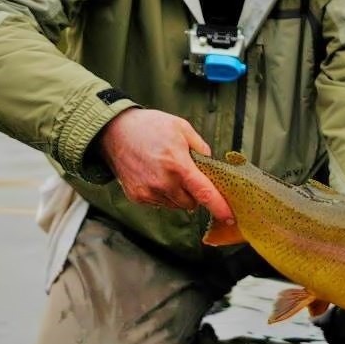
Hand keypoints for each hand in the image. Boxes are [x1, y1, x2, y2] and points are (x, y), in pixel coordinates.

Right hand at [97, 107, 233, 220]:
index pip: (205, 193)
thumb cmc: (150, 127)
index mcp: (178, 165)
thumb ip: (200, 147)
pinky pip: (159, 203)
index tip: (229, 216)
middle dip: (195, 193)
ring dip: (179, 194)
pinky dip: (163, 194)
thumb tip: (210, 163)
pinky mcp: (138, 197)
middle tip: (187, 173)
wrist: (115, 132)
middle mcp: (164, 183)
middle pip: (191, 202)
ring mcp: (149, 192)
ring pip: (176, 205)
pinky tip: (155, 176)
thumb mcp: (182, 127)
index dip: (219, 207)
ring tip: (168, 171)